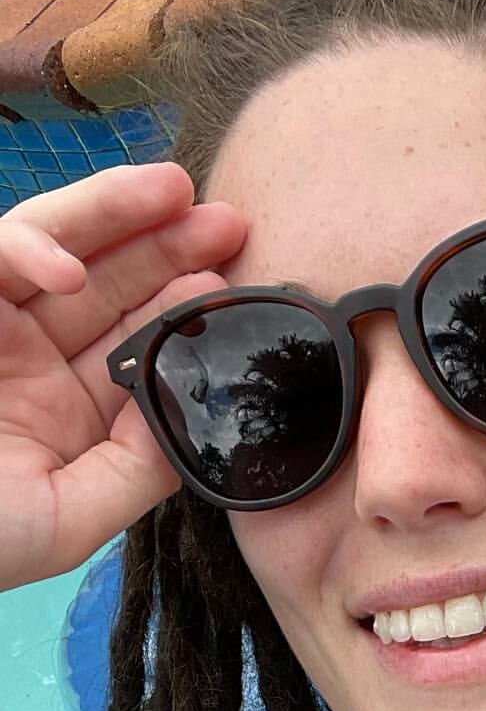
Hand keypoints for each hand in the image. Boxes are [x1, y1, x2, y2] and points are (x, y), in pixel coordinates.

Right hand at [0, 161, 247, 593]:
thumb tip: (187, 411)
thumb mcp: (72, 519)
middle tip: (230, 219)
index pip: (136, 340)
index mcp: (69, 408)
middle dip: (167, 244)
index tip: (234, 286)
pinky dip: (27, 253)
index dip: (183, 307)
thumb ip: (138, 469)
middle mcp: (31, 357)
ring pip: (55, 247)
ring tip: (175, 191)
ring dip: (112, 213)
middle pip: (108, 280)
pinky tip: (69, 270)